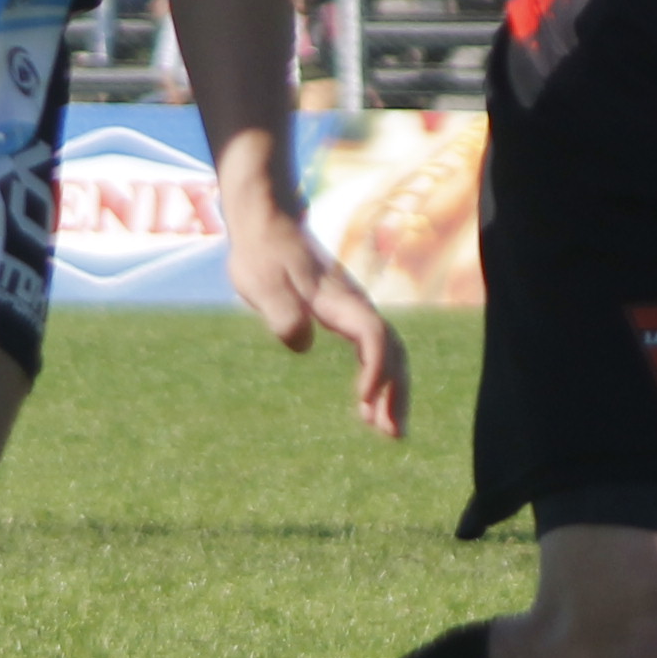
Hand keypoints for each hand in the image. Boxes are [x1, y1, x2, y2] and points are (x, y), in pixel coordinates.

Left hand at [225, 198, 409, 436]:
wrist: (265, 222)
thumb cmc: (260, 254)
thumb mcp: (260, 284)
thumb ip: (281, 313)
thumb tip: (302, 344)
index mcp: (340, 301)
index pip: (374, 338)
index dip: (375, 371)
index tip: (363, 401)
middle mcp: (355, 306)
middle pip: (392, 351)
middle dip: (396, 393)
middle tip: (393, 434)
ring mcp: (353, 310)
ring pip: (387, 352)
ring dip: (391, 390)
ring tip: (387, 430)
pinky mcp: (343, 314)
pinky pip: (372, 348)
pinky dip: (377, 377)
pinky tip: (365, 401)